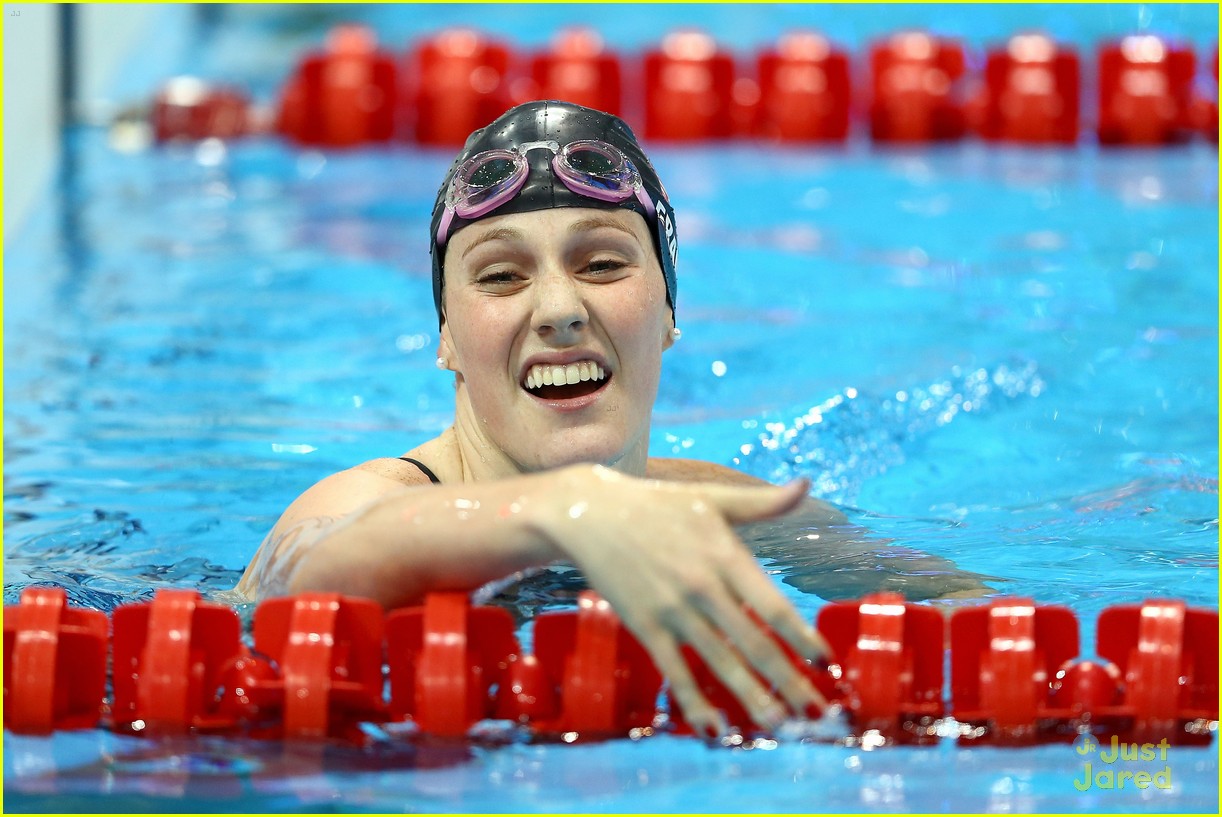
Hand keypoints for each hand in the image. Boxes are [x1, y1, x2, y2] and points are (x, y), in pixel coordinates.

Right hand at [534, 465, 827, 737]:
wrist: (589, 514)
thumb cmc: (657, 504)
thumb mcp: (711, 496)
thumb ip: (763, 502)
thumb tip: (807, 484)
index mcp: (725, 555)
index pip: (773, 605)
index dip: (801, 638)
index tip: (825, 662)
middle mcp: (703, 586)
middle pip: (754, 643)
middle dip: (789, 682)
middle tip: (818, 715)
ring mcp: (672, 610)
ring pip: (719, 662)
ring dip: (752, 698)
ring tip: (780, 727)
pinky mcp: (645, 626)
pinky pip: (675, 671)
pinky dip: (694, 703)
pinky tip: (714, 729)